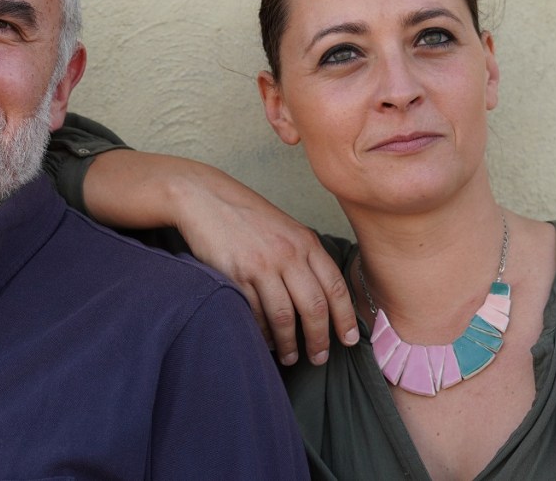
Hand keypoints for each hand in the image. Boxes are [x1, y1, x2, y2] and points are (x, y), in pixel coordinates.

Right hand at [170, 170, 358, 365]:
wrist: (205, 198)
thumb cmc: (246, 215)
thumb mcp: (285, 228)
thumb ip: (304, 256)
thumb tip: (322, 295)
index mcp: (306, 242)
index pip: (335, 287)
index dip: (345, 318)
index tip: (349, 339)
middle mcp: (288, 254)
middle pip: (314, 307)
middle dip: (319, 339)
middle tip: (319, 358)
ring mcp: (261, 265)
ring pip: (284, 316)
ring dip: (289, 343)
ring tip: (291, 357)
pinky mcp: (235, 275)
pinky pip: (255, 313)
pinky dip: (262, 332)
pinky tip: (265, 340)